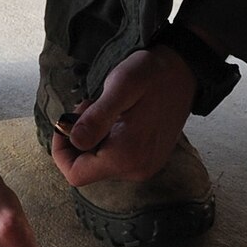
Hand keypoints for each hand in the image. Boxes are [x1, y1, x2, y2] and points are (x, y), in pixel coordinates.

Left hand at [50, 46, 194, 188]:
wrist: (185, 71)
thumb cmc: (153, 75)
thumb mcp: (121, 87)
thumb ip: (97, 118)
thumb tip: (75, 141)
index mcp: (126, 155)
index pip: (76, 175)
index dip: (61, 152)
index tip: (66, 123)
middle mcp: (137, 169)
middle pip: (88, 169)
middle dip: (79, 140)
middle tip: (89, 107)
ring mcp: (145, 167)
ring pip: (101, 163)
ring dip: (93, 138)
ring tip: (105, 108)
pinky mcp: (150, 160)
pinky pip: (117, 159)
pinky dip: (108, 140)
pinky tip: (117, 117)